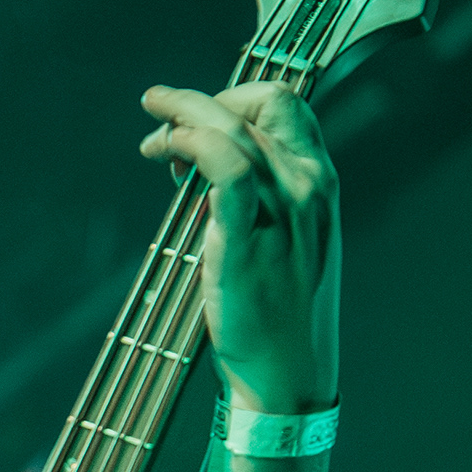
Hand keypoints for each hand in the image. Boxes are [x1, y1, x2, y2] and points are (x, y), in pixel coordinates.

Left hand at [140, 80, 338, 412]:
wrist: (289, 373)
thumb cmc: (278, 312)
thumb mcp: (279, 238)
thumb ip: (253, 197)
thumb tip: (199, 168)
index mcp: (319, 182)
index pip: (283, 105)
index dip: (233, 99)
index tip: (195, 122)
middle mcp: (308, 188)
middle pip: (257, 106)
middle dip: (197, 101)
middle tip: (157, 117)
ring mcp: (284, 214)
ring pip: (236, 131)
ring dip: (183, 119)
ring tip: (151, 140)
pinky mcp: (248, 244)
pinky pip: (227, 172)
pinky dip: (193, 145)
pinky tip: (167, 151)